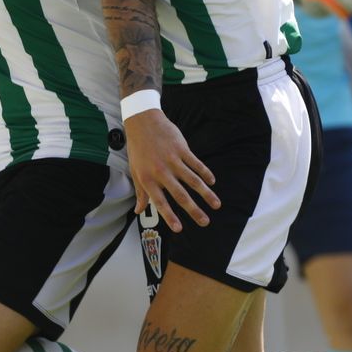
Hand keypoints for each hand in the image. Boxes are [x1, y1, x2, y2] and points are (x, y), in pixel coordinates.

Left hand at [123, 108, 218, 231]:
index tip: (179, 229)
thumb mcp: (135, 171)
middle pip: (181, 195)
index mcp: (148, 179)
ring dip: (206, 194)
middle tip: (205, 222)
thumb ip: (140, 192)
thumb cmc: (138, 149)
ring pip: (193, 181)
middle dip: (194, 210)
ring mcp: (173, 160)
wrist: (143, 122)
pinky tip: (212, 182)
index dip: (170, 216)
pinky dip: (206, 173)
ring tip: (216, 205)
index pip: (160, 202)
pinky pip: (196, 164)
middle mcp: (161, 172)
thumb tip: (138, 211)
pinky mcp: (182, 149)